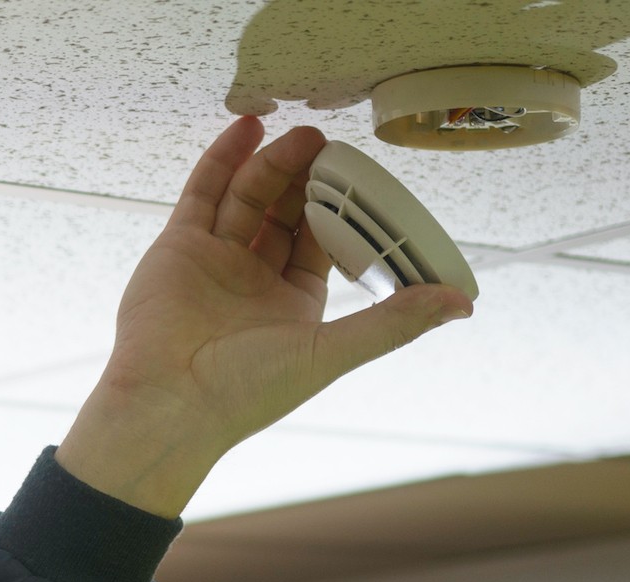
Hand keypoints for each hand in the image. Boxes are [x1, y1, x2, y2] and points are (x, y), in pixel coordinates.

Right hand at [58, 117, 473, 516]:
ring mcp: (215, 259)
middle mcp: (254, 279)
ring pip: (248, 197)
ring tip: (301, 134)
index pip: (322, 243)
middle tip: (330, 146)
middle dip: (307, 179)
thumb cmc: (246, 391)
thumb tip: (461, 303)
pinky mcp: (178, 247)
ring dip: (273, 163)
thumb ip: (393, 323)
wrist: (168, 403)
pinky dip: (224, 159)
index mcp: (293, 305)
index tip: (360, 177)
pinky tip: (248, 129)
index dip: (342, 210)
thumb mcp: (331, 352)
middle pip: (285, 213)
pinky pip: (204, 193)